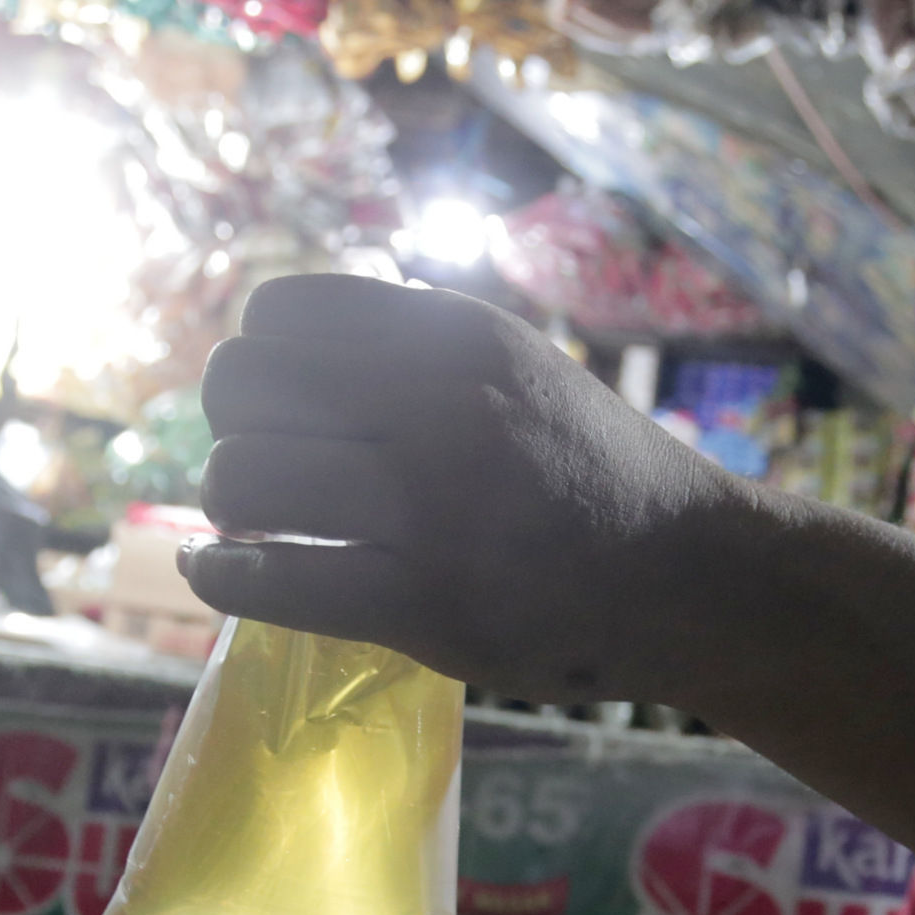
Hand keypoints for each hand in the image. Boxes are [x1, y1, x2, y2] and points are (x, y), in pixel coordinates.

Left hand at [184, 274, 724, 700]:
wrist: (692, 578)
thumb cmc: (598, 474)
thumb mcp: (521, 368)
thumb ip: (420, 350)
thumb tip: (282, 346)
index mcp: (458, 338)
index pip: (279, 310)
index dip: (261, 358)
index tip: (284, 403)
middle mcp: (439, 407)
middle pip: (240, 386)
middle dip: (236, 427)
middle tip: (271, 467)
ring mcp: (431, 509)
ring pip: (241, 478)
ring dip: (232, 504)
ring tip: (264, 524)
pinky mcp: (424, 604)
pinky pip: (270, 579)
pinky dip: (222, 576)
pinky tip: (222, 573)